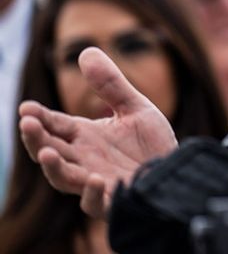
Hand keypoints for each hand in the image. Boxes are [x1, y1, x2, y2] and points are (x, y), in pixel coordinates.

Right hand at [18, 46, 177, 217]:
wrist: (175, 173)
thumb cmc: (151, 144)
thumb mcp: (134, 108)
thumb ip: (111, 84)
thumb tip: (86, 50)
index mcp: (84, 137)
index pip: (55, 126)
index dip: (39, 118)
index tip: (26, 107)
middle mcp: (84, 160)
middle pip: (51, 151)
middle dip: (37, 139)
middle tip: (27, 124)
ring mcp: (95, 182)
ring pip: (64, 179)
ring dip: (54, 167)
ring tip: (48, 152)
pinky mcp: (113, 201)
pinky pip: (96, 204)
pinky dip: (92, 195)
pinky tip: (96, 180)